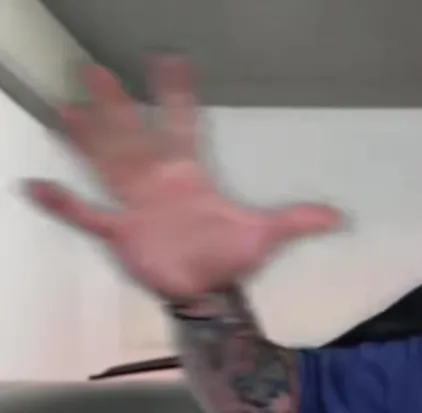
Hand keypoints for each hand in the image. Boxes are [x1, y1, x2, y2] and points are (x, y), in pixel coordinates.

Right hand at [24, 57, 341, 302]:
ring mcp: (136, 205)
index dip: (177, 95)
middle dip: (117, 104)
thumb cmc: (231, 260)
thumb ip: (298, 221)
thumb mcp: (267, 236)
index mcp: (190, 177)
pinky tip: (34, 185)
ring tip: (67, 108)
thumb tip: (340, 217)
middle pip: (133, 135)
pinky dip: (62, 203)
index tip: (171, 61)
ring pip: (107, 163)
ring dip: (88, 138)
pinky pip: (86, 214)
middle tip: (95, 68)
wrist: (207, 295)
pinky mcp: (120, 232)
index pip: (182, 126)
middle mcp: (158, 183)